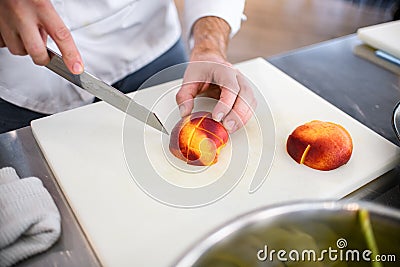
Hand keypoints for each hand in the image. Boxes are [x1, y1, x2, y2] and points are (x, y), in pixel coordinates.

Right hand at [0, 0, 82, 73]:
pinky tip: (14, 31)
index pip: (61, 35)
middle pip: (36, 52)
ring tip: (28, 34)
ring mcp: (4, 19)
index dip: (71, 55)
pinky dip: (10, 41)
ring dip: (26, 48)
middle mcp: (21, 13)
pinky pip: (3, 43)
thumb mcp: (44, 0)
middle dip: (44, 58)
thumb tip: (53, 40)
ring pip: (18, 50)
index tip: (77, 68)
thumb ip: (50, 19)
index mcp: (40, 5)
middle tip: (48, 54)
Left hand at [176, 17, 256, 132]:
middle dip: (237, 113)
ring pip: (250, 101)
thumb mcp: (188, 80)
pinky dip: (245, 116)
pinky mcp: (245, 93)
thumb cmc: (202, 69)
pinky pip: (250, 105)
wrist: (209, 61)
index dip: (226, 103)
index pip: (230, 87)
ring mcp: (243, 84)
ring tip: (231, 128)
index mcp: (223, 70)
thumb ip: (184, 96)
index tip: (217, 117)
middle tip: (227, 126)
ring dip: (243, 117)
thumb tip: (185, 113)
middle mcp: (236, 76)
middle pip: (244, 94)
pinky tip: (236, 124)